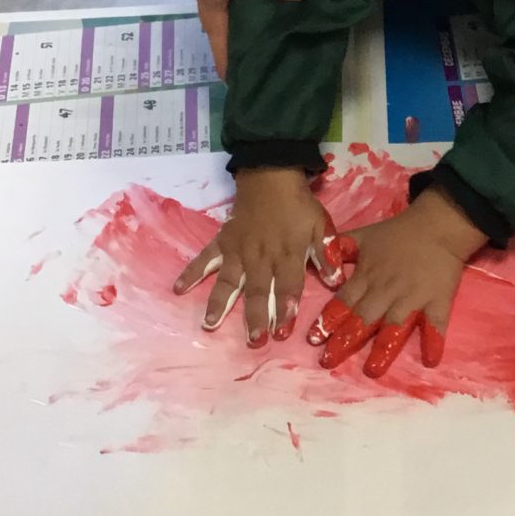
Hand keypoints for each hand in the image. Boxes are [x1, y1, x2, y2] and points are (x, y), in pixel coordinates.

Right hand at [173, 168, 346, 345]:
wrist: (271, 175)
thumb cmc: (299, 206)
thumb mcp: (322, 225)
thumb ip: (327, 254)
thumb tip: (336, 281)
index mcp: (288, 253)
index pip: (288, 285)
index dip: (286, 308)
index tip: (283, 331)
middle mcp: (261, 256)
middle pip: (258, 289)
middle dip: (256, 316)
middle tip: (253, 340)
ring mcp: (238, 250)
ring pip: (229, 279)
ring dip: (220, 303)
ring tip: (210, 325)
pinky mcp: (222, 242)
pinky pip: (205, 258)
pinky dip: (191, 272)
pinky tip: (178, 289)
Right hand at [175, 0, 305, 78]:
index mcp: (213, 17)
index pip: (223, 58)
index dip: (238, 76)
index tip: (262, 92)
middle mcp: (220, 9)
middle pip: (240, 39)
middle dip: (261, 51)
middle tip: (293, 64)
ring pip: (251, 16)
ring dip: (270, 24)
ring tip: (299, 35)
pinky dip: (271, 1)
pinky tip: (293, 2)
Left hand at [308, 188, 484, 377]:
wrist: (438, 225)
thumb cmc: (399, 233)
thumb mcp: (364, 236)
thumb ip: (340, 249)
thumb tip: (318, 259)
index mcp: (368, 276)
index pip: (343, 301)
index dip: (327, 320)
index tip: (313, 339)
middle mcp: (387, 291)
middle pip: (363, 318)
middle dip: (345, 340)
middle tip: (328, 361)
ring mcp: (413, 298)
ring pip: (394, 326)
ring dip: (383, 348)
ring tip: (372, 369)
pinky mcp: (438, 301)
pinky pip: (436, 324)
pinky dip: (434, 341)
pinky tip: (430, 360)